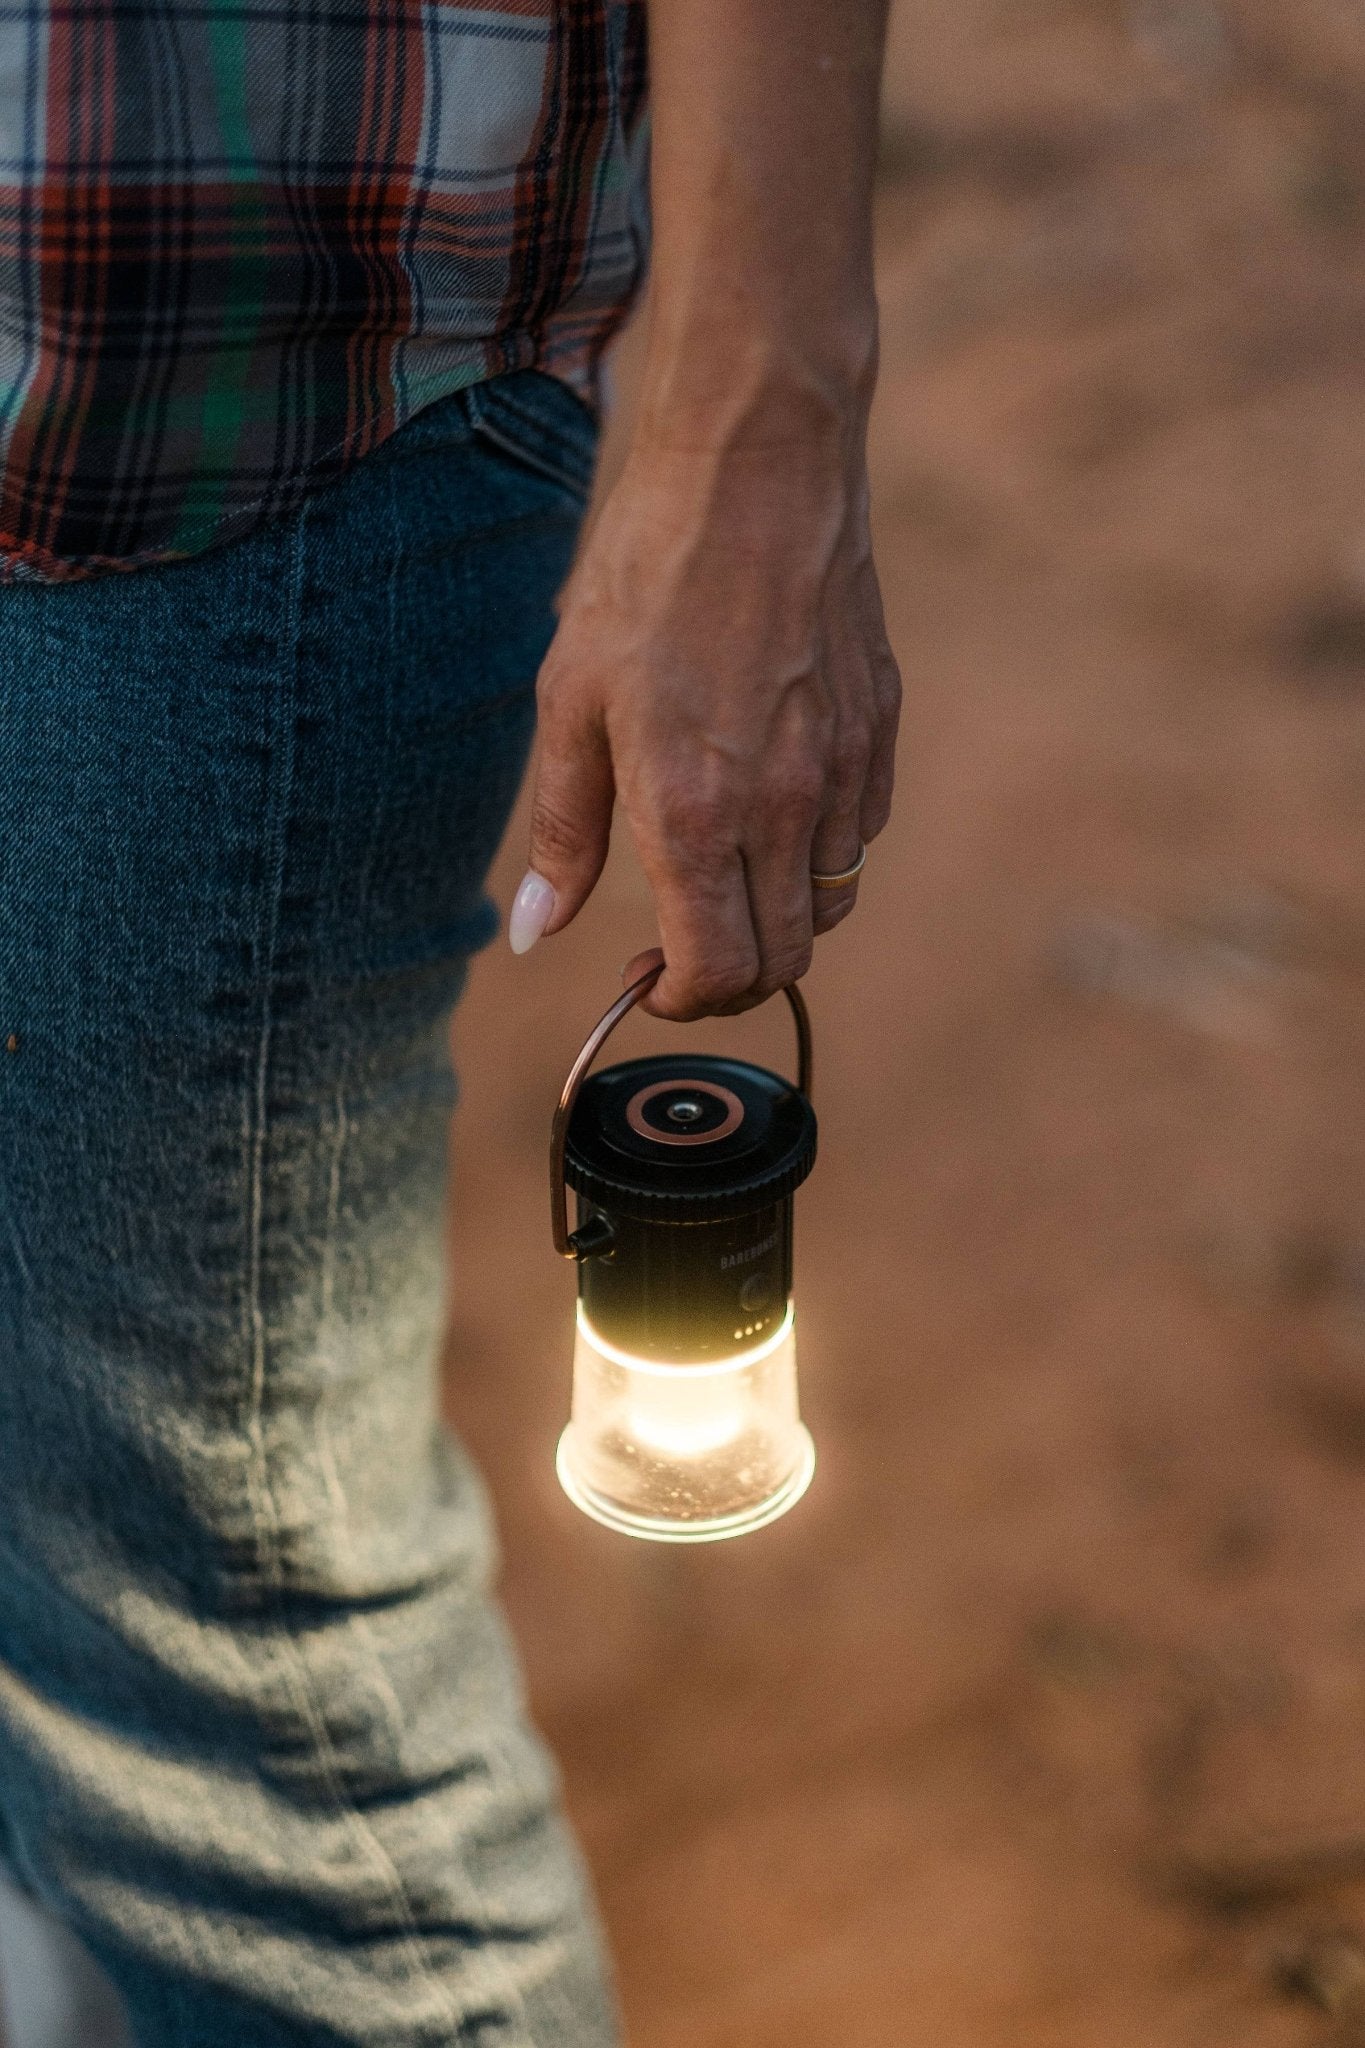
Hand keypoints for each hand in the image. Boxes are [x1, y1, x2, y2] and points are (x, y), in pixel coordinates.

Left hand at [508, 405, 899, 1019]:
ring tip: (722, 878)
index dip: (679, 1001)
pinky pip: (859, 836)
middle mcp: (782, 807)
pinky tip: (771, 809)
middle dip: (727, 981)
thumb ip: (564, 832)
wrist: (757, 465)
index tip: (645, 979)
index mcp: (693, 810)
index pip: (717, 972)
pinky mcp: (879, 729)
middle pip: (783, 962)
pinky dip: (817, 857)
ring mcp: (842, 770)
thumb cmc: (646, 574)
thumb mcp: (570, 702)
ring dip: (775, 922)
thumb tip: (537, 935)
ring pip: (829, 907)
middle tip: (677, 948)